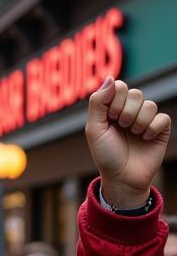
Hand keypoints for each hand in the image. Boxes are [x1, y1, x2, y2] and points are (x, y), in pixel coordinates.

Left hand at [86, 77, 170, 208]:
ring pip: (149, 105)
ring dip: (138, 123)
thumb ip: (98, 102)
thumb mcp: (94, 129)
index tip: (109, 118)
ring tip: (132, 135)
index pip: (119, 87)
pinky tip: (145, 139)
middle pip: (135, 94)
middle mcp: (130, 111)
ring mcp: (146, 119)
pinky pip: (162, 118)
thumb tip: (110, 78)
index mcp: (113, 109)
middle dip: (125, 113)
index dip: (114, 101)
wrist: (121, 177)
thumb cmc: (105, 155)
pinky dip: (151, 129)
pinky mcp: (160, 129)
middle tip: (121, 128)